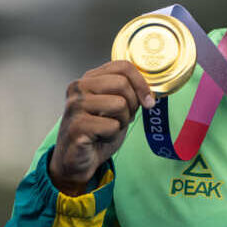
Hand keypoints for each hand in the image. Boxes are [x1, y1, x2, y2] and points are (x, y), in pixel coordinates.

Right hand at [49, 60, 154, 194]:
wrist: (77, 160)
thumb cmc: (97, 132)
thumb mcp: (116, 107)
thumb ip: (128, 94)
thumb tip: (150, 92)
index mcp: (89, 79)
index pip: (122, 66)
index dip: (141, 83)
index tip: (148, 100)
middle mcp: (78, 88)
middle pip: (122, 83)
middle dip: (132, 105)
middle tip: (122, 119)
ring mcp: (75, 106)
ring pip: (119, 104)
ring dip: (122, 121)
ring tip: (108, 128)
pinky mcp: (76, 126)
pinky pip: (111, 126)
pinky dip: (111, 135)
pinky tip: (99, 138)